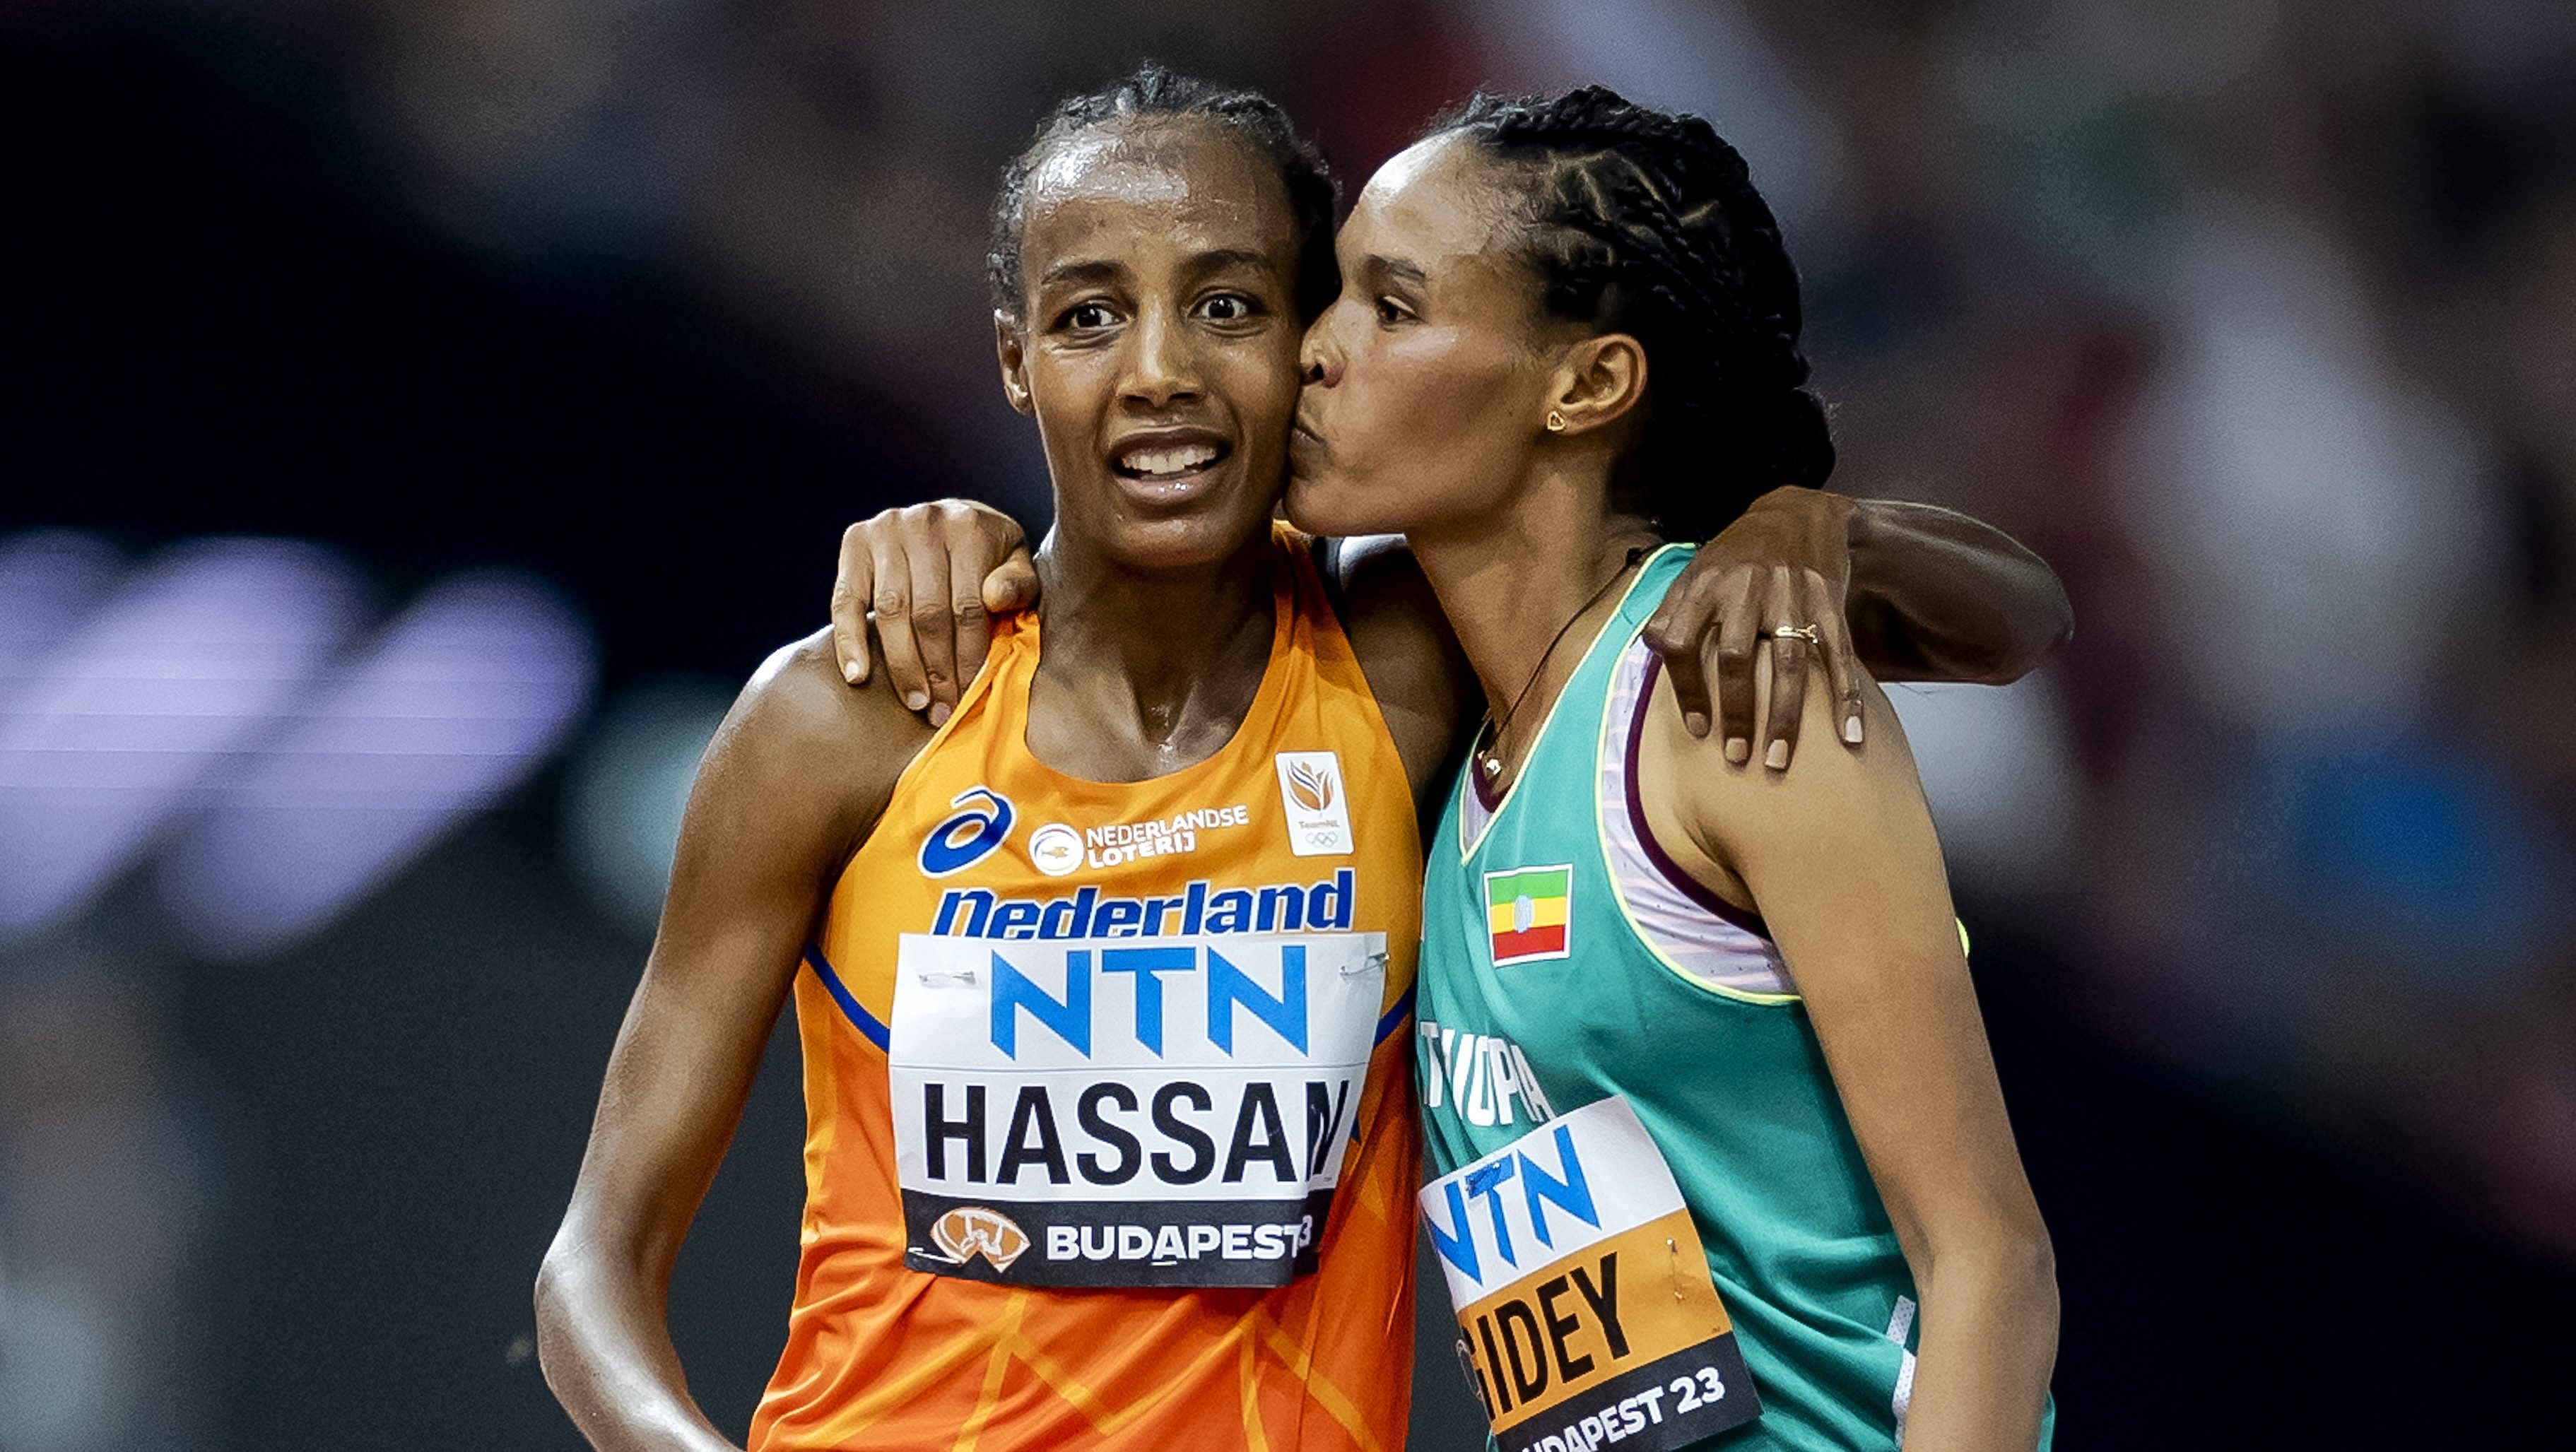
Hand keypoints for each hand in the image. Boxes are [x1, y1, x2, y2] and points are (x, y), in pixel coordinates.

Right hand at [831, 501, 1038, 723]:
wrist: (953, 518)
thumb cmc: (991, 555)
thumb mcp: (1016, 564)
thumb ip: (1018, 585)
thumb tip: (996, 598)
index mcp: (970, 528)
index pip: (968, 608)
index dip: (968, 659)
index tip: (967, 699)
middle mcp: (925, 522)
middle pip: (928, 613)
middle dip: (937, 670)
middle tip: (940, 711)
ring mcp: (887, 529)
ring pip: (890, 611)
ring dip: (902, 665)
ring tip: (915, 702)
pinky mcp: (856, 541)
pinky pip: (846, 600)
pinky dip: (849, 641)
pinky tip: (857, 677)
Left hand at [1641, 486, 1862, 769]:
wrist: (1798, 513)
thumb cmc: (1736, 556)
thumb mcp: (1696, 572)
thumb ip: (1671, 612)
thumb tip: (1651, 655)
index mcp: (1704, 584)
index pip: (1679, 641)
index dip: (1685, 689)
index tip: (1698, 730)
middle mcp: (1746, 588)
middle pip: (1736, 658)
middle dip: (1737, 712)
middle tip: (1736, 757)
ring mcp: (1791, 595)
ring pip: (1789, 663)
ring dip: (1785, 717)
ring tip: (1779, 760)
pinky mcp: (1828, 601)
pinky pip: (1839, 655)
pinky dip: (1846, 698)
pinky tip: (1848, 736)